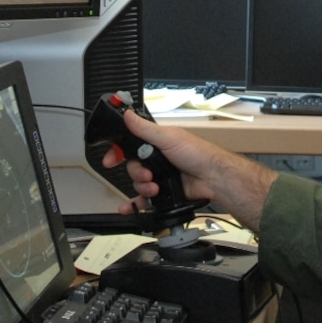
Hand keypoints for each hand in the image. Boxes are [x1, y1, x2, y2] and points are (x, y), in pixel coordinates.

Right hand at [104, 111, 277, 230]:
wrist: (212, 178)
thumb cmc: (197, 154)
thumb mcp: (168, 137)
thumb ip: (145, 128)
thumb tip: (127, 114)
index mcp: (156, 143)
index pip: (129, 146)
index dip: (117, 153)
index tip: (109, 160)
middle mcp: (156, 159)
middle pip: (132, 167)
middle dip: (135, 172)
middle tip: (146, 174)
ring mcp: (159, 176)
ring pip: (138, 183)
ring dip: (141, 187)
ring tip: (154, 187)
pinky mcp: (163, 192)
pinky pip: (144, 200)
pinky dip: (135, 204)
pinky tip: (128, 208)